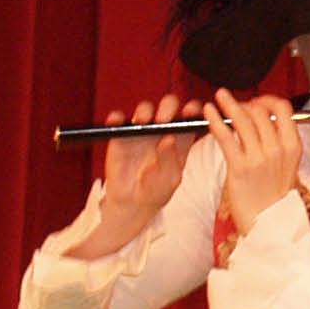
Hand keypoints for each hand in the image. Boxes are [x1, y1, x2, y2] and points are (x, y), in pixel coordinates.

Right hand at [100, 95, 192, 213]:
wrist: (133, 202)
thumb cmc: (157, 189)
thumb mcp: (170, 178)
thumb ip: (170, 159)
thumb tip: (168, 139)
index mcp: (181, 137)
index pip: (190, 115)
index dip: (193, 109)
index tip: (190, 112)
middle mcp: (162, 129)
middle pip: (168, 106)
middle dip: (167, 107)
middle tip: (163, 120)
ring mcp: (142, 130)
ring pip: (144, 109)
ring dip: (144, 110)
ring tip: (143, 122)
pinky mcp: (122, 135)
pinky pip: (118, 120)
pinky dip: (116, 117)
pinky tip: (116, 121)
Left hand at [204, 90, 303, 234]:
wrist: (268, 225)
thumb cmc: (274, 197)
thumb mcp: (288, 166)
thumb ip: (278, 142)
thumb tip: (265, 120)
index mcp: (293, 146)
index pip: (283, 108)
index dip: (266, 99)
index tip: (256, 101)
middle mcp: (278, 149)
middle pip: (260, 111)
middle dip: (244, 103)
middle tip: (233, 104)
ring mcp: (259, 158)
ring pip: (243, 119)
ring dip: (228, 103)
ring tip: (218, 97)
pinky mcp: (240, 168)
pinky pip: (225, 136)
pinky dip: (215, 120)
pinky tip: (209, 112)